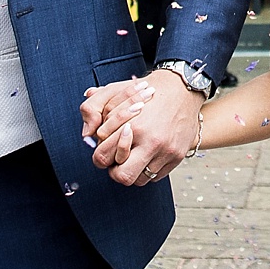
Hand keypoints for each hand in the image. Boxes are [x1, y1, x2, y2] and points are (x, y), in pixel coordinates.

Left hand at [86, 70, 203, 184]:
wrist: (183, 88)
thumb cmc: (147, 90)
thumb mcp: (116, 91)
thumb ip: (94, 107)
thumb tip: (86, 132)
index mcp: (134, 126)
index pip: (103, 157)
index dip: (100, 155)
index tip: (105, 149)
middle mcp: (151, 142)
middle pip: (122, 176)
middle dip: (114, 170)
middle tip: (115, 160)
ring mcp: (166, 151)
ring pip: (140, 180)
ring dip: (132, 171)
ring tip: (131, 157)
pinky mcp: (177, 156)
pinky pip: (156, 176)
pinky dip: (148, 170)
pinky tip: (146, 156)